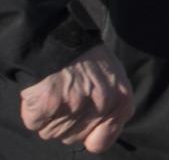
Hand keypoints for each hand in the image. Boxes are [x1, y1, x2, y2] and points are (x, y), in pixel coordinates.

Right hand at [19, 44, 134, 153]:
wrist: (65, 38)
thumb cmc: (90, 58)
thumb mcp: (115, 79)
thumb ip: (114, 108)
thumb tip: (101, 137)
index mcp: (121, 101)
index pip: (101, 142)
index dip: (89, 137)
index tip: (84, 126)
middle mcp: (101, 107)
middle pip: (74, 138)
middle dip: (68, 122)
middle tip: (70, 95)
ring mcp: (74, 108)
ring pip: (53, 133)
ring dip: (51, 118)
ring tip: (58, 90)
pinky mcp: (48, 106)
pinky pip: (36, 123)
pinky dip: (35, 111)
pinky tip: (44, 91)